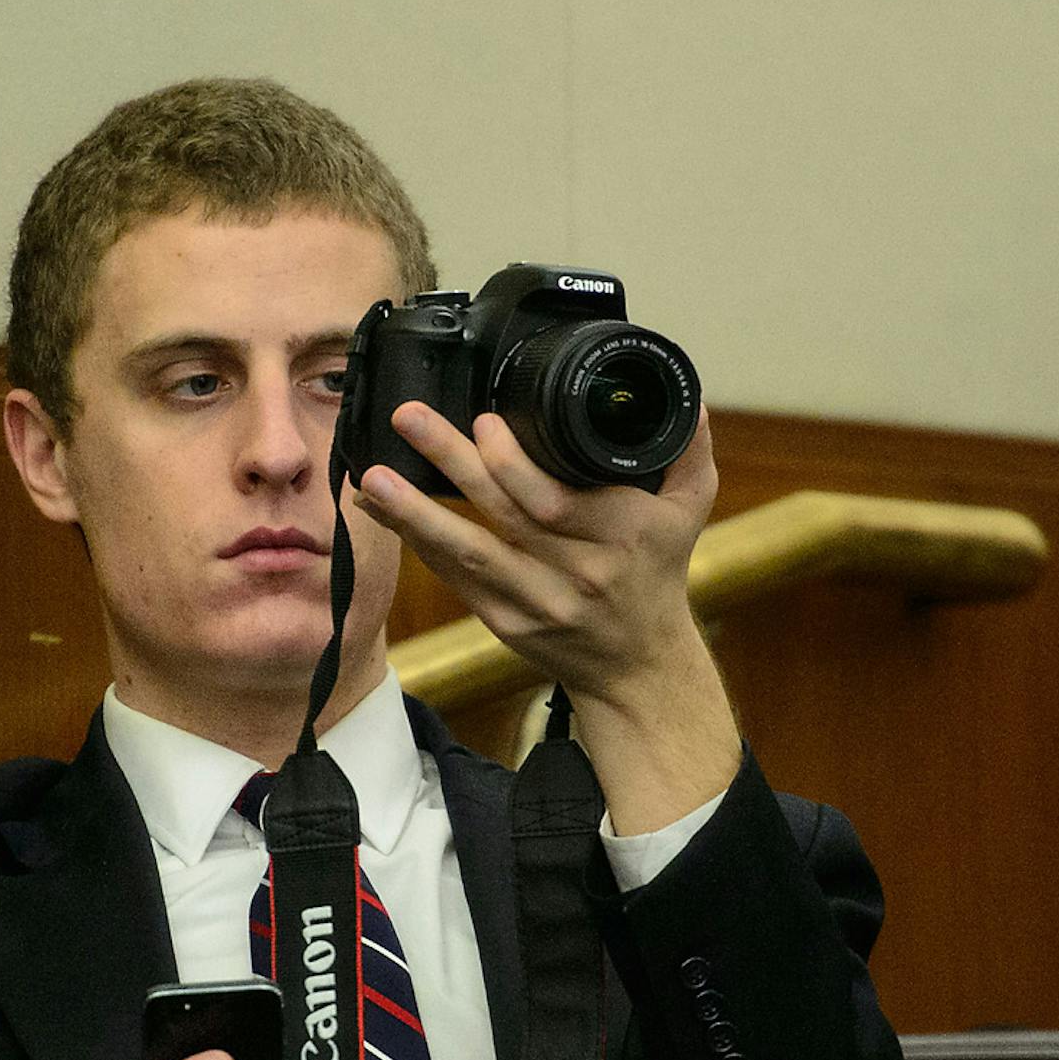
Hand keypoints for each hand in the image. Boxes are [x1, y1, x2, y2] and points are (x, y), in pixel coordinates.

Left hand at [354, 403, 740, 830]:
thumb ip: (685, 449)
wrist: (636, 666)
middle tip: (410, 419)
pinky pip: (454, 578)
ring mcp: (536, 603)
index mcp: (620, 536)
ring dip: (414, 514)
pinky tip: (381, 509)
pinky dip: (416, 541)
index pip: (556, 501)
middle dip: (452, 464)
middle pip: (505, 517)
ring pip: (467, 554)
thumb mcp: (688, 511)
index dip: (513, 463)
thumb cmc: (657, 575)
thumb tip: (682, 393)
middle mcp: (576, 574)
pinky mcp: (504, 623)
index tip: (483, 421)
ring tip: (371, 476)